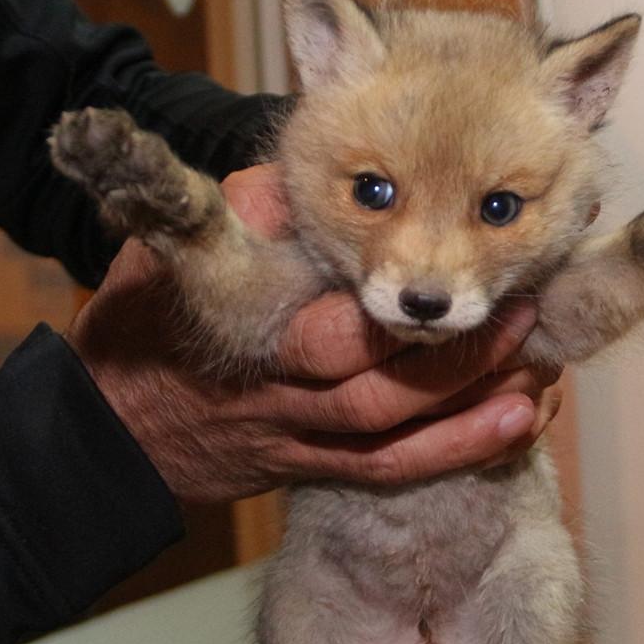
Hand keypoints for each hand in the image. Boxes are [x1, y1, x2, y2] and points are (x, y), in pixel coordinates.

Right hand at [66, 166, 563, 503]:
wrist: (108, 434)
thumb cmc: (142, 322)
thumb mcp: (165, 251)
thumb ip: (238, 211)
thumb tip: (303, 174)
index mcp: (238, 320)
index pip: (313, 305)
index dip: (379, 283)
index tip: (444, 242)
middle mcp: (272, 386)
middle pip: (367, 376)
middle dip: (446, 347)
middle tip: (520, 301)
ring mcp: (295, 435)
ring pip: (391, 425)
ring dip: (467, 394)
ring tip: (535, 358)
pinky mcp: (314, 469)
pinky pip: (393, 469)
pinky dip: (459, 449)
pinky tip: (517, 420)